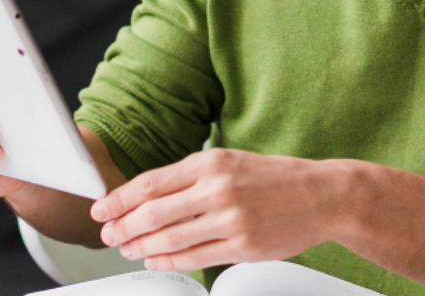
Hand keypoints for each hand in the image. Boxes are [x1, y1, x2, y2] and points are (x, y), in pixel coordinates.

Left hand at [90, 148, 342, 270]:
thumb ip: (192, 177)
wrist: (322, 195)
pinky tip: (156, 261)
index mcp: (212, 162)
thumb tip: (148, 195)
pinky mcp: (242, 246)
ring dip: (142, 247)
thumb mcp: (231, 162)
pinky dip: (168, 262)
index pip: (152, 182)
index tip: (102, 208)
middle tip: (109, 234)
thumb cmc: (276, 178)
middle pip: (153, 213)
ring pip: (170, 239)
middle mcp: (218, 188)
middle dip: (123, 227)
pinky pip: (193, 258)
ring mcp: (230, 219)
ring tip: (128, 249)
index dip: (120, 198)